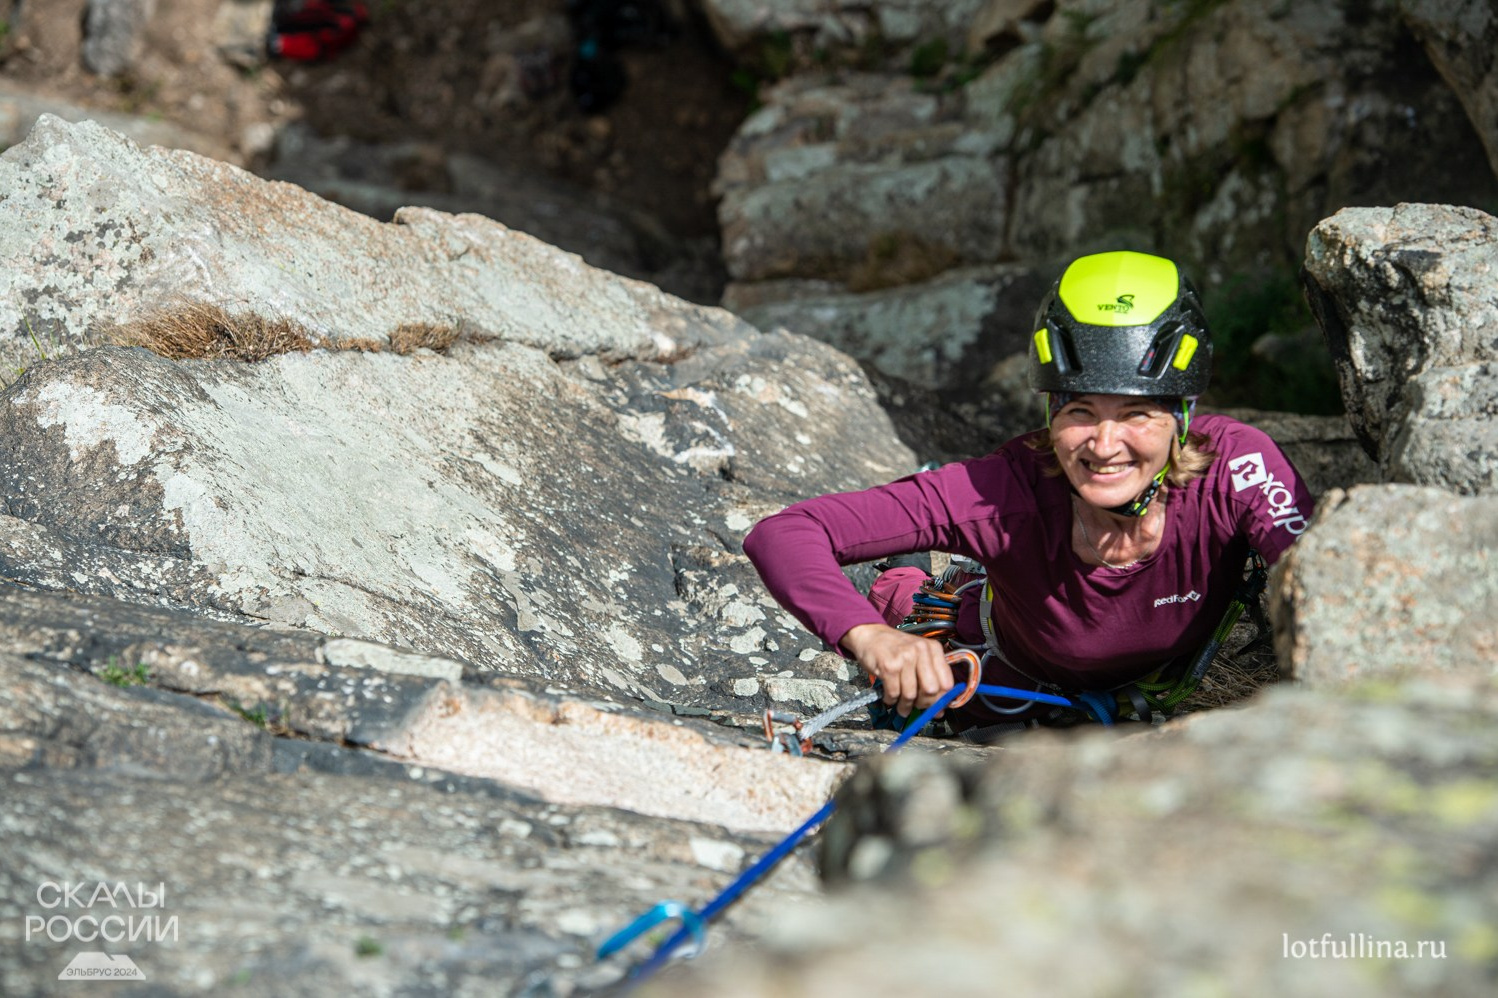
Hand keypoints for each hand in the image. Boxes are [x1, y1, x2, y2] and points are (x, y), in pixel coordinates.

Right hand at [839, 623, 953, 718]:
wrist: (871, 635)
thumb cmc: (896, 649)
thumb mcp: (919, 655)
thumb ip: (931, 677)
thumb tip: (939, 710)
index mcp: (933, 648)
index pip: (947, 683)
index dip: (942, 700)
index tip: (936, 709)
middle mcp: (921, 650)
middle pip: (931, 690)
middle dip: (924, 704)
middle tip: (917, 706)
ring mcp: (904, 657)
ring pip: (911, 694)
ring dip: (905, 706)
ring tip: (902, 707)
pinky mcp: (888, 665)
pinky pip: (894, 693)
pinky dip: (891, 700)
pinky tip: (890, 698)